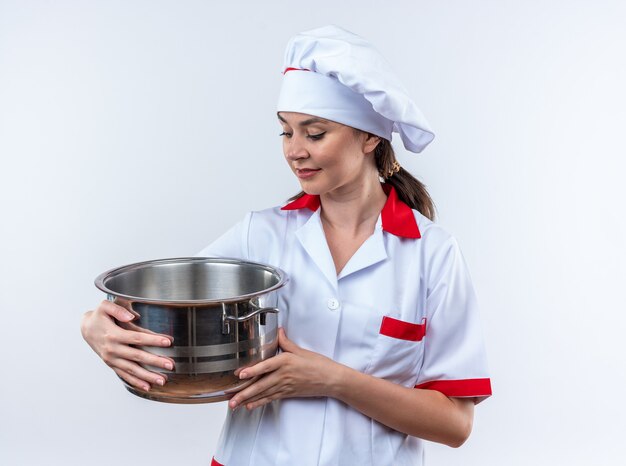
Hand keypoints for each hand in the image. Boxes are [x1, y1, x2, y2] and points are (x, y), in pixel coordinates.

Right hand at [80, 300, 174, 391]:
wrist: (86, 329)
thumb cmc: (99, 316)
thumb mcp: (105, 307)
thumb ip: (117, 309)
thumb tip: (131, 317)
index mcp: (113, 335)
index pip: (137, 338)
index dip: (153, 340)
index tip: (168, 342)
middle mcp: (112, 349)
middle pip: (137, 357)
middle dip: (155, 361)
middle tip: (170, 365)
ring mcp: (112, 359)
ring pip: (132, 370)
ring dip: (148, 376)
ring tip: (163, 380)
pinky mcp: (112, 364)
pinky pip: (125, 375)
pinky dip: (136, 382)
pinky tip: (148, 386)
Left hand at [228, 328, 343, 410]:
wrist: (331, 379)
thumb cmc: (318, 364)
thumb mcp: (301, 351)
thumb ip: (286, 342)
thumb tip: (278, 331)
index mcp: (285, 361)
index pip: (265, 366)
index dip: (252, 371)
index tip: (240, 375)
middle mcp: (283, 375)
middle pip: (260, 384)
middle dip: (244, 393)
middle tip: (230, 399)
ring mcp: (285, 386)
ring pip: (263, 393)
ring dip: (248, 399)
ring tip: (235, 404)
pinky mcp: (288, 393)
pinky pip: (271, 398)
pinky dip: (260, 403)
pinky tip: (250, 406)